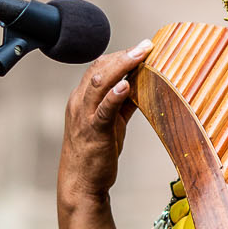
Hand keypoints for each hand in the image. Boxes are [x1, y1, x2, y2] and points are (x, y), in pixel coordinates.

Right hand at [59, 40, 152, 207]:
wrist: (81, 183)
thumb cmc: (95, 153)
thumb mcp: (110, 123)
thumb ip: (122, 103)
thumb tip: (142, 84)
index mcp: (82, 99)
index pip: (98, 67)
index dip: (120, 55)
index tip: (142, 47)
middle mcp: (80, 103)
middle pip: (98, 69)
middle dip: (124, 55)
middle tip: (147, 45)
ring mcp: (85, 117)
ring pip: (99, 83)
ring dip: (121, 66)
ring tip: (140, 55)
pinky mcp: (94, 132)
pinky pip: (103, 110)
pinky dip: (114, 95)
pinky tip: (126, 85)